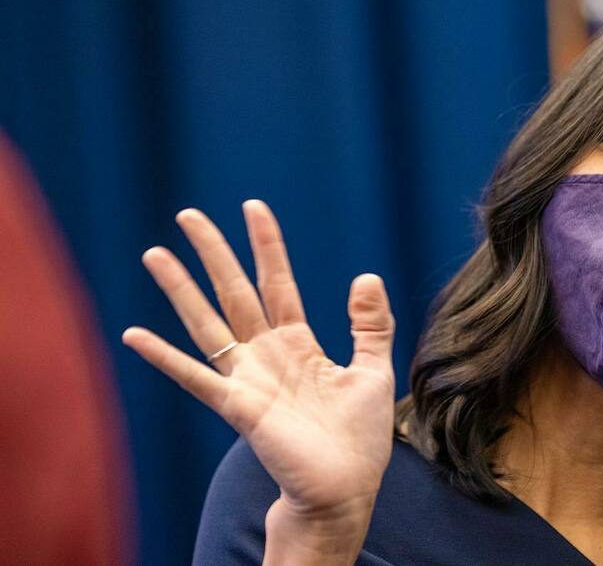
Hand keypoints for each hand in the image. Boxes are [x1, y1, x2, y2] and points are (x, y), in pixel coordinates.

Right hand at [123, 200, 395, 546]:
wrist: (346, 489)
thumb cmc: (359, 437)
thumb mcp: (373, 370)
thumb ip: (370, 325)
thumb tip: (366, 275)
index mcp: (299, 343)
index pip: (278, 282)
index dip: (266, 245)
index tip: (253, 207)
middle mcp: (267, 354)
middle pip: (235, 291)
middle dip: (214, 253)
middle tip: (188, 214)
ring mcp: (248, 379)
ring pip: (208, 323)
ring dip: (181, 289)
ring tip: (155, 254)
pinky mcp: (239, 408)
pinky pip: (195, 378)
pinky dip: (164, 358)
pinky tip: (135, 335)